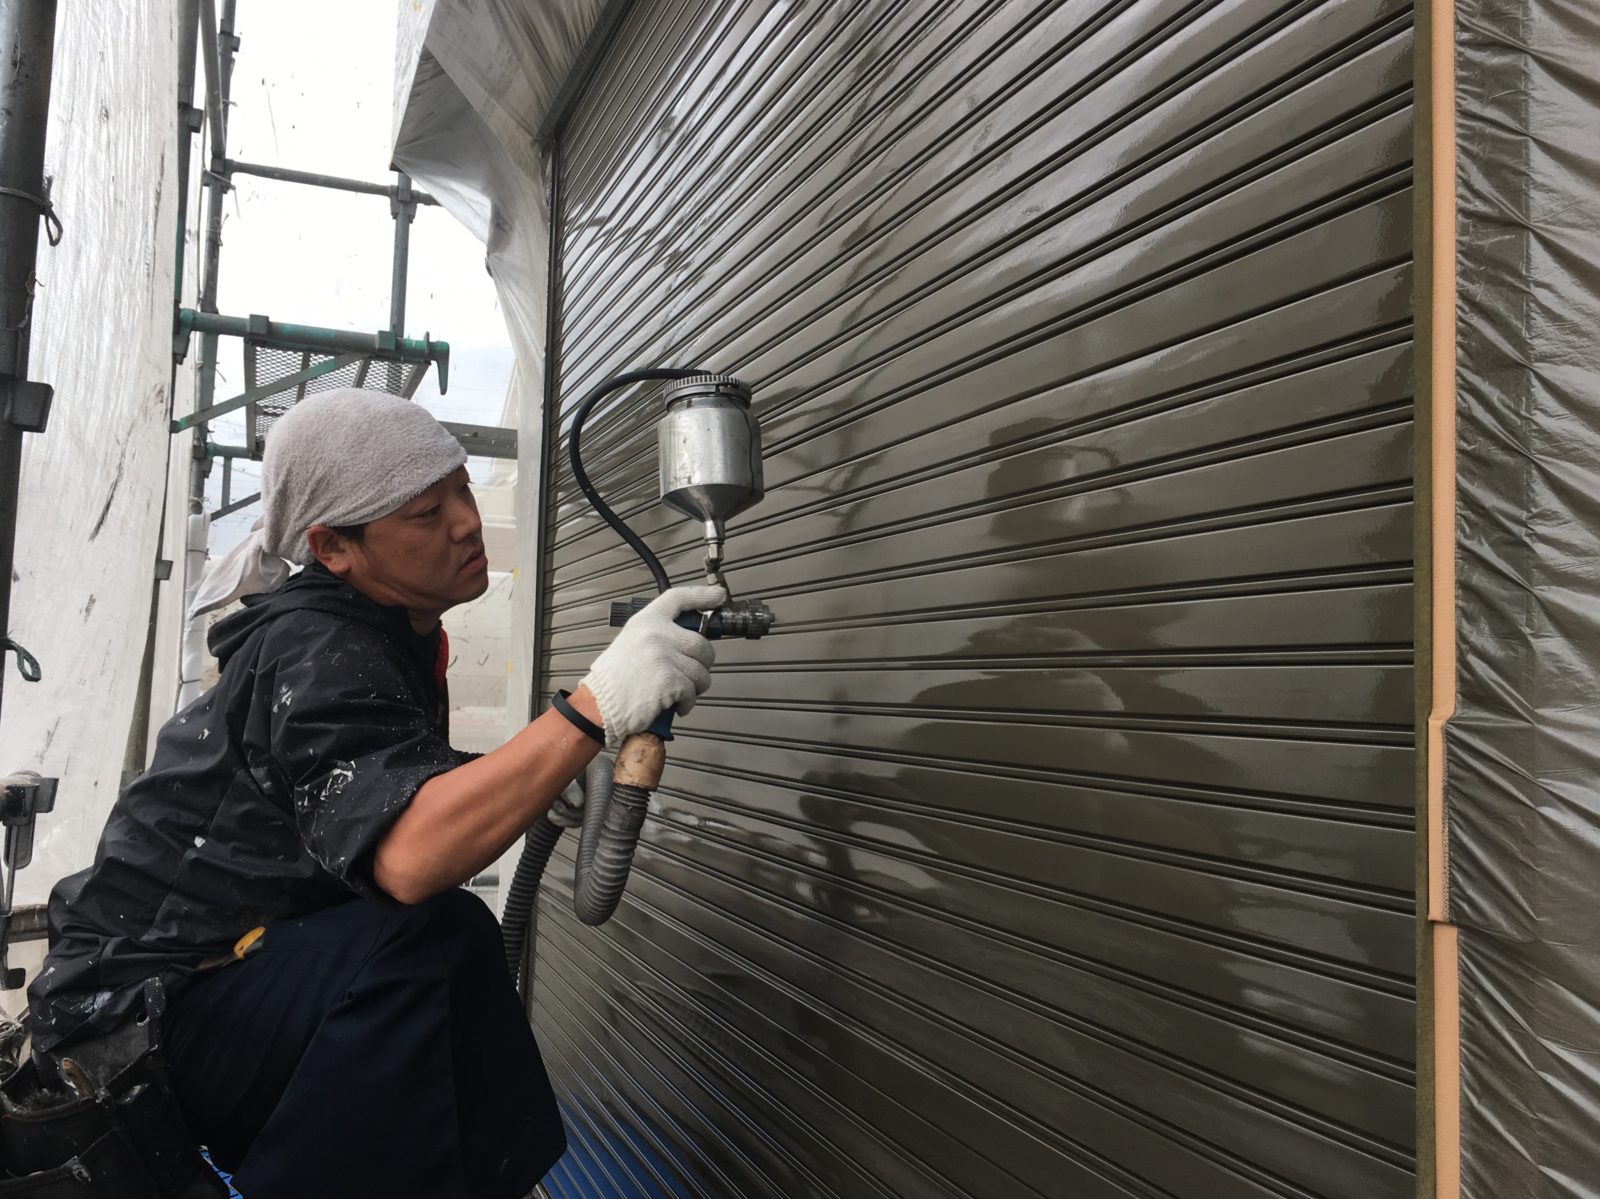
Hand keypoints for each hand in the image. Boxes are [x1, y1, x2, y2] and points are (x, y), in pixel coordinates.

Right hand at [580, 584, 724, 743]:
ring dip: (695, 686)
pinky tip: (674, 704)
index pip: (678, 598)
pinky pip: (693, 691)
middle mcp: (656, 635)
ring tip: (677, 691)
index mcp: (646, 622)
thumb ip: (658, 634)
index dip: (702, 595)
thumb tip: (689, 638)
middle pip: (701, 644)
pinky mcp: (670, 681)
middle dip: (703, 664)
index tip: (717, 595)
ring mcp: (664, 657)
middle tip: (691, 674)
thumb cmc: (614, 678)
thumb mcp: (631, 641)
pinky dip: (687, 702)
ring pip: (701, 671)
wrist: (598, 704)